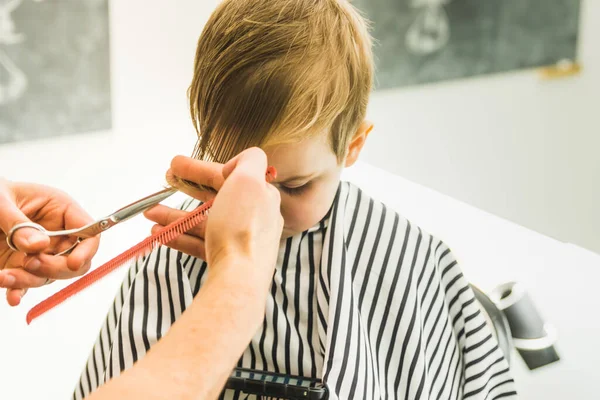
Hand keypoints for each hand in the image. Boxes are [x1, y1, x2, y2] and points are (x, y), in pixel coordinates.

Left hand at [0, 179, 99, 305]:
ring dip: (28, 280)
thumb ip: (19, 224)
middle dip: (55, 268)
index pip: (89, 233)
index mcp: (61, 210)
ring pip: (49, 276)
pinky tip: (12, 296)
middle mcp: (56, 233)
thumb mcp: (1, 202)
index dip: (87, 250)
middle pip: (74, 260)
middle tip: (30, 263)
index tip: (73, 263)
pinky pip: (27, 284)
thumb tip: (40, 245)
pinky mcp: (22, 265)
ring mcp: (41, 252)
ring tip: (4, 276)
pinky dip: (19, 292)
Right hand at [151, 149, 281, 284]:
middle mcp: (254, 219)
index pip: (228, 176)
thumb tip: (236, 165)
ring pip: (203, 222)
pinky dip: (179, 236)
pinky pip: (200, 243)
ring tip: (150, 214)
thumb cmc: (242, 228)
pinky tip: (159, 234)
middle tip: (163, 184)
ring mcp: (240, 241)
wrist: (239, 280)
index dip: (200, 168)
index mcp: (261, 197)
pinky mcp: (227, 260)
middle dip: (186, 190)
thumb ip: (249, 159)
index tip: (175, 165)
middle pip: (215, 199)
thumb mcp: (249, 179)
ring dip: (175, 215)